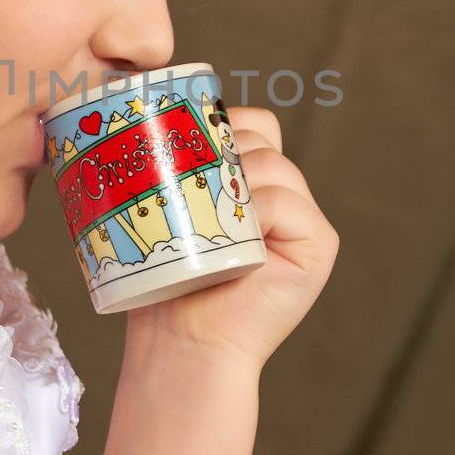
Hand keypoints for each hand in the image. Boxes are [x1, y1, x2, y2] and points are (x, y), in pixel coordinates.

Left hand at [125, 106, 338, 374]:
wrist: (180, 344)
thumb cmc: (164, 282)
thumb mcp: (167, 212)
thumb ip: (176, 167)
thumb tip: (135, 110)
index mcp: (256, 180)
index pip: (252, 123)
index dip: (216, 125)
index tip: (177, 148)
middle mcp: (287, 194)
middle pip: (261, 138)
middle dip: (218, 151)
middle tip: (184, 189)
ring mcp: (306, 219)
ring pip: (272, 165)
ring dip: (232, 181)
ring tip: (203, 220)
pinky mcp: (318, 246)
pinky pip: (288, 202)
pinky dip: (259, 211)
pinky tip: (235, 237)